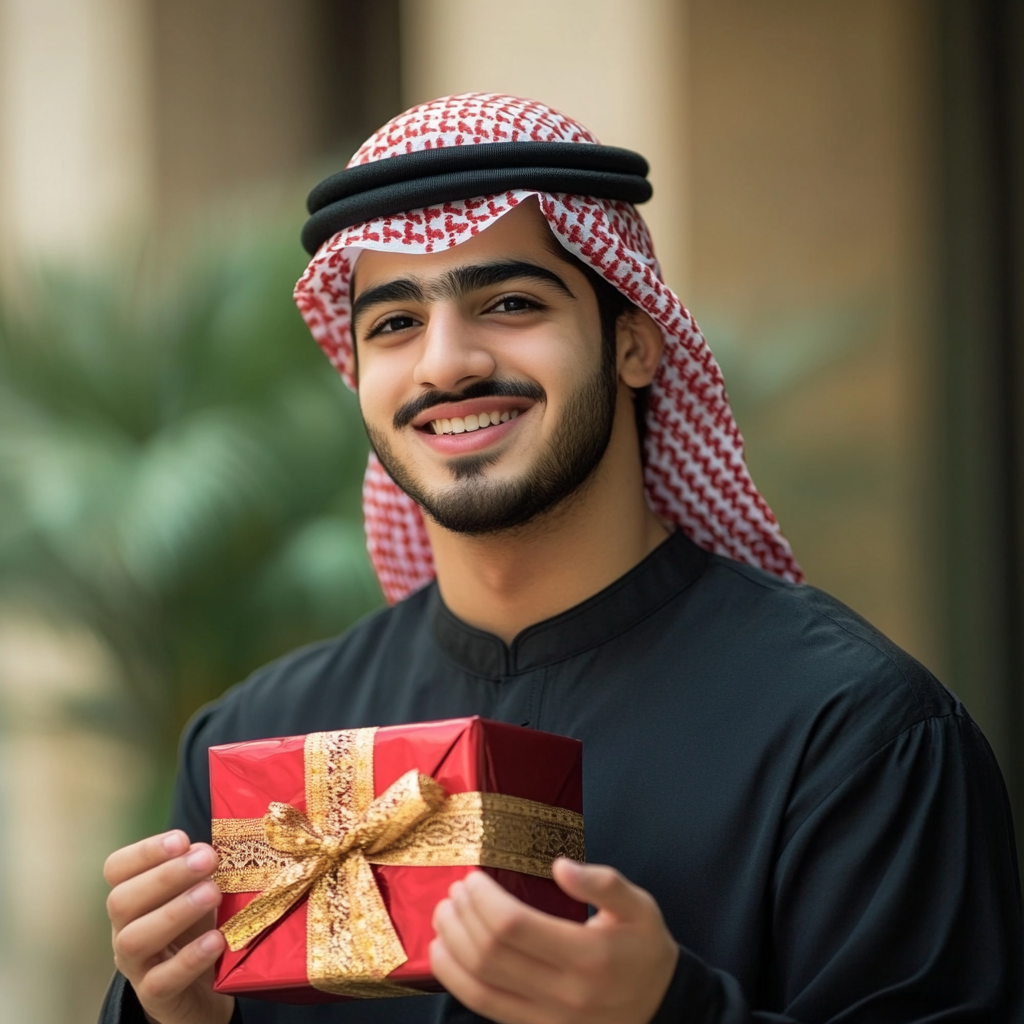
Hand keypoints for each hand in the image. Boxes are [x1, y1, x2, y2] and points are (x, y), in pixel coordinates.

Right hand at [104, 830, 234, 1023]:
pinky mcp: (156, 997)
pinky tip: (216, 940)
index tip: (181, 839)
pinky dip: (189, 958)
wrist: (204, 993)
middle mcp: (125, 930)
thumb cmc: (198, 930)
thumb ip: (203, 871)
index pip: (117, 869)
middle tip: (207, 859)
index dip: (145, 851)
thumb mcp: (201, 894)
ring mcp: (136, 966)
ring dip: (176, 911)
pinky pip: (161, 980)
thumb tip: (210, 848)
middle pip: (122, 901)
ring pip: (134, 940)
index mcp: (133, 898)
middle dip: (166, 876)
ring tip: (213, 893)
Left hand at [430, 858, 678, 1023]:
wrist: (660, 1007)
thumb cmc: (643, 948)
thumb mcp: (639, 906)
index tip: (473, 878)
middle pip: (490, 954)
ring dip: (450, 948)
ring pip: (480, 986)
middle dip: (462, 917)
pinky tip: (444, 955)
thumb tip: (560, 866)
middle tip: (455, 891)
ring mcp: (548, 1020)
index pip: (515, 926)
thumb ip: (603, 882)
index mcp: (589, 957)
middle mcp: (565, 994)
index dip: (483, 900)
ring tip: (443, 916)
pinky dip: (456, 981)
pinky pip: (485, 1008)